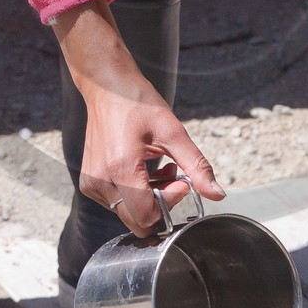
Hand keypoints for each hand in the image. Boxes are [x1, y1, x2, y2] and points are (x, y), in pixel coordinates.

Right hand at [53, 0, 223, 233]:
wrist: (107, 87)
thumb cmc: (137, 103)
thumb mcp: (173, 132)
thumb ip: (196, 166)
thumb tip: (217, 194)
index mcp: (120, 168)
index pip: (147, 215)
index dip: (170, 202)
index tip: (181, 179)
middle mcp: (101, 180)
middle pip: (137, 221)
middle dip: (161, 204)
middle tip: (172, 177)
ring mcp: (92, 183)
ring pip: (128, 214)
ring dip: (149, 199)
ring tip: (158, 169)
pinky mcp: (89, 182)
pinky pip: (116, 204)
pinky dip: (134, 194)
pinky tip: (143, 171)